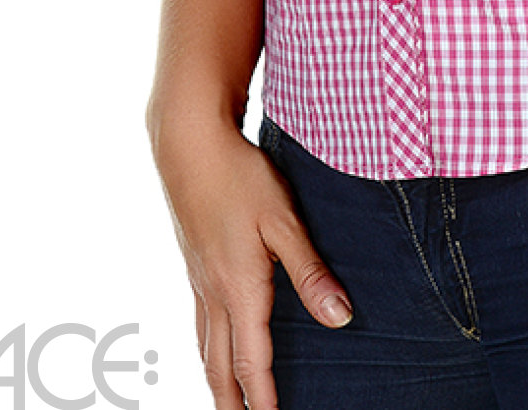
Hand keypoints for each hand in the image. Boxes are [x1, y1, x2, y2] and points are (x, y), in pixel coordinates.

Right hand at [150, 117, 353, 409]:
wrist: (188, 145)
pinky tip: (214, 344)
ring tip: (227, 402)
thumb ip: (310, 271)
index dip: (263, 401)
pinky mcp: (193, 262)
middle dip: (232, 405)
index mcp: (239, 289)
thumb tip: (339, 319)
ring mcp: (198, 279)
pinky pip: (199, 322)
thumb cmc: (239, 177)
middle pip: (220, 367)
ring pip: (205, 347)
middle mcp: (213, 293)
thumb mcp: (283, 220)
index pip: (252, 363)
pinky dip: (207, 349)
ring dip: (217, 382)